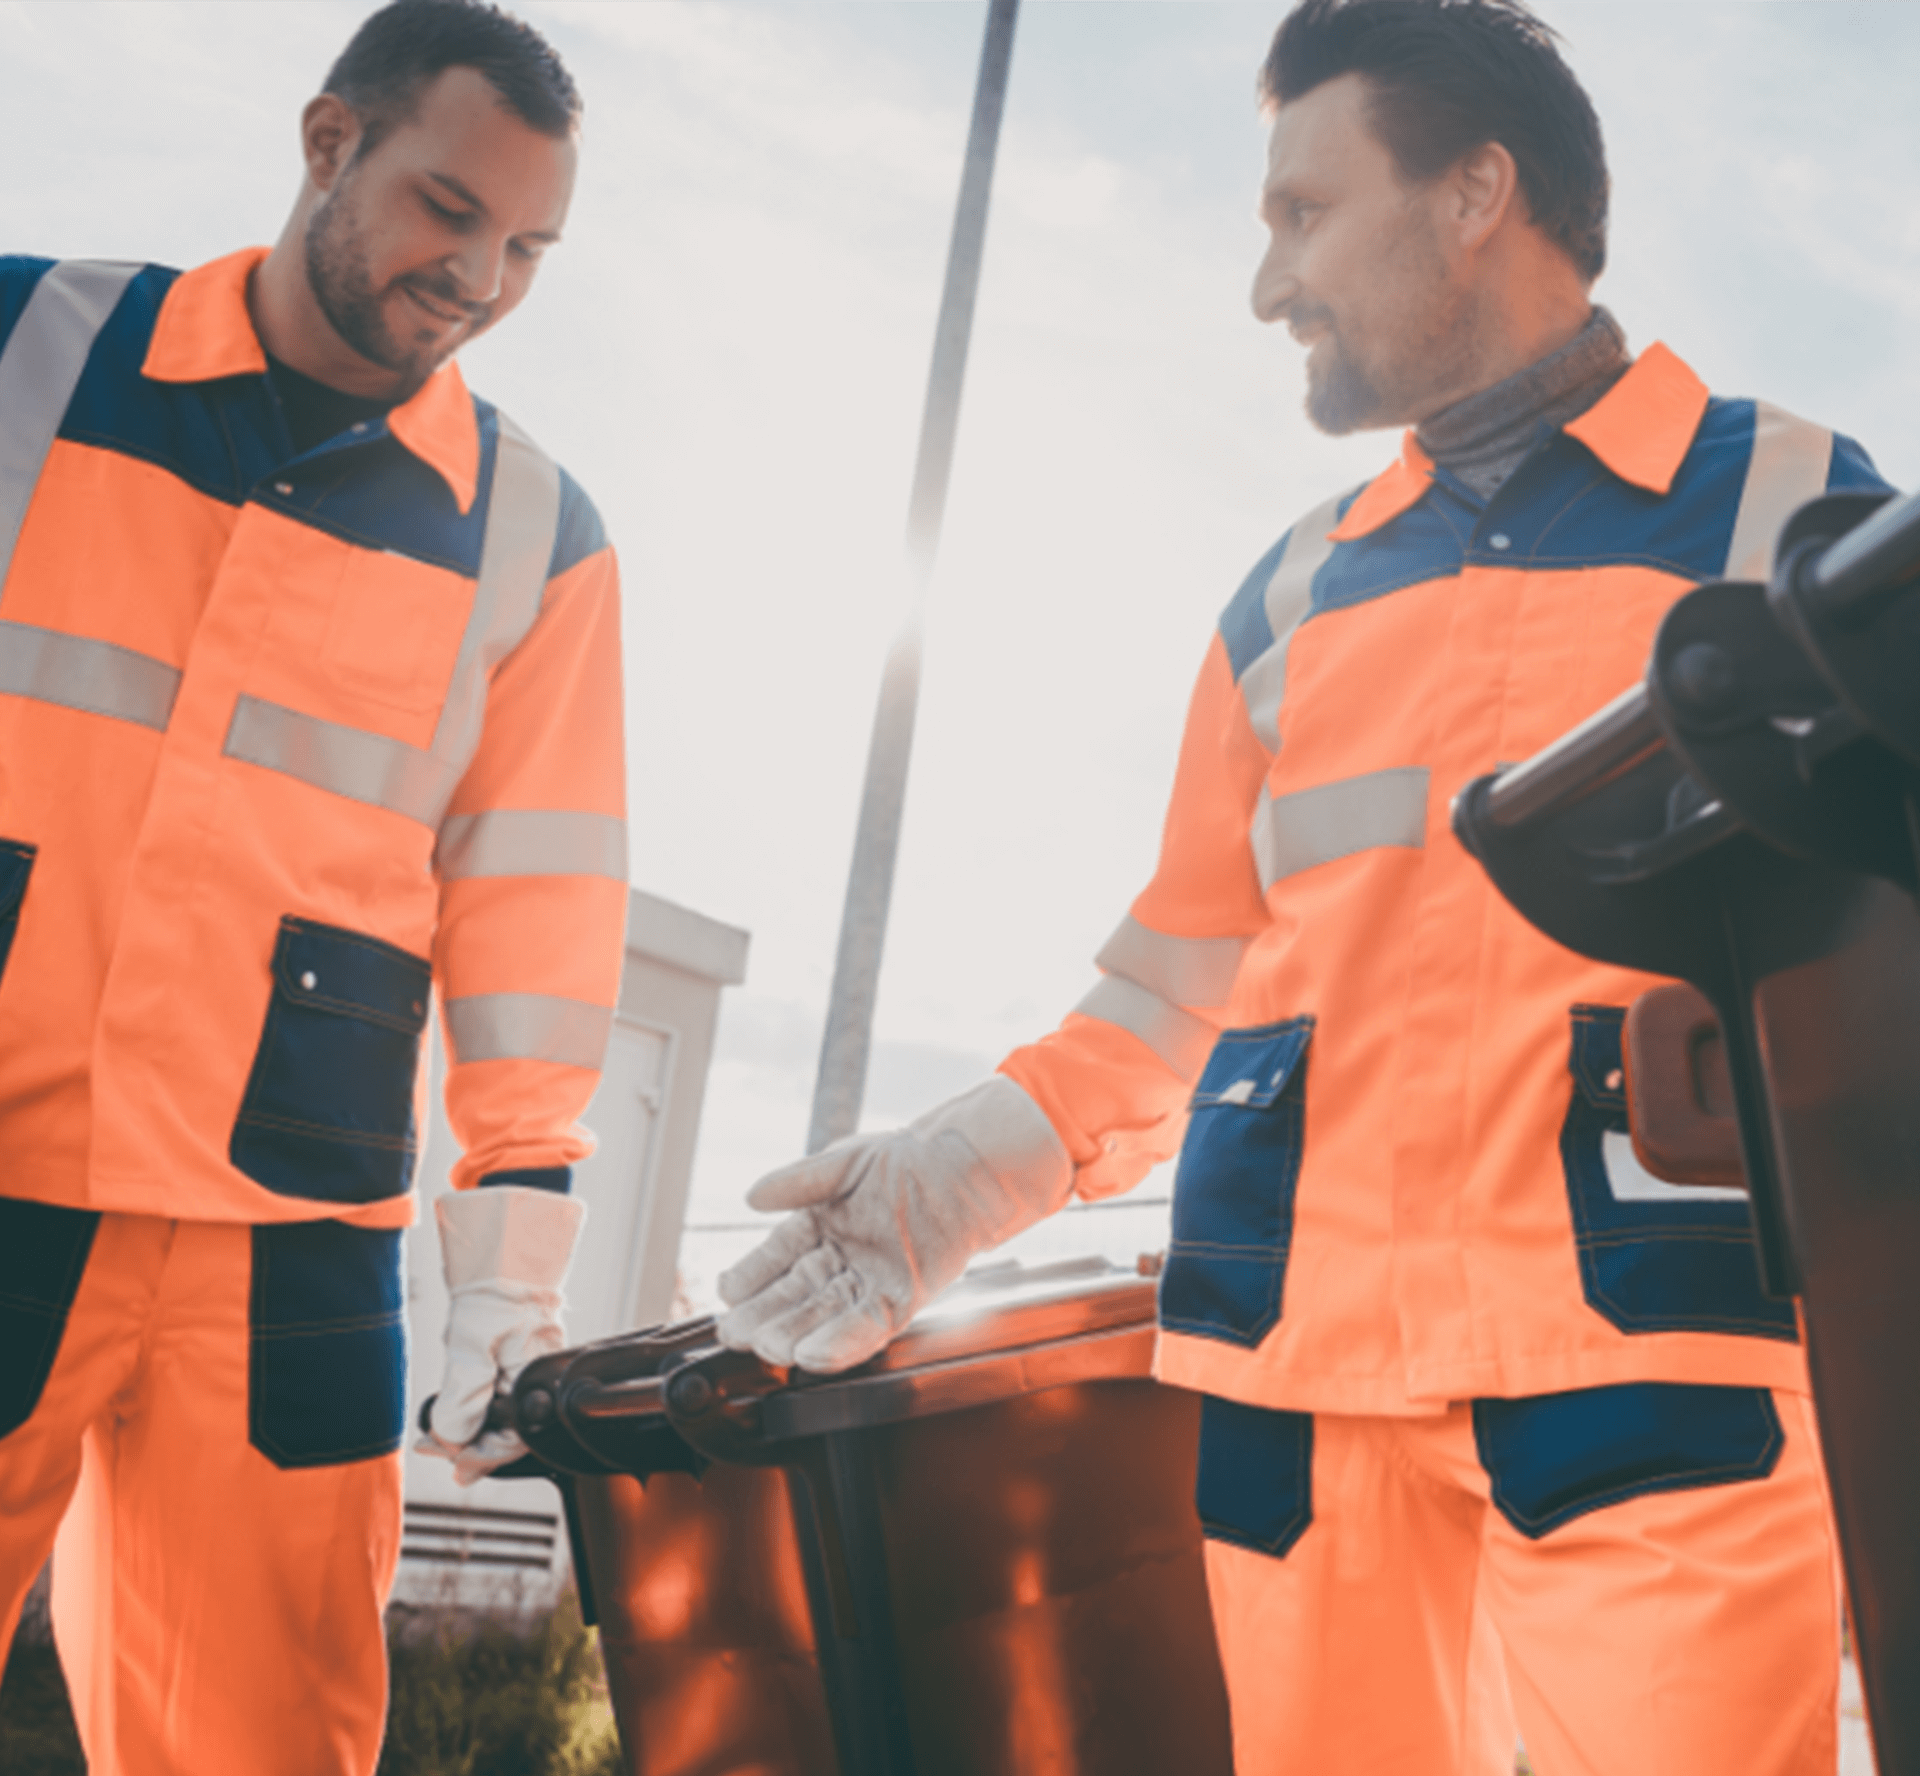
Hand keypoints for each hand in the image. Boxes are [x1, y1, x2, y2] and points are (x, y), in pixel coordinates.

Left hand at [418, 1184, 584, 1485]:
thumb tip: (453, 1438)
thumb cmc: (498, 1290)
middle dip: (467, 1447)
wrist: (505, 1249)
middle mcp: (534, 1379)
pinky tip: (451, 1412)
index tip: (452, 1466)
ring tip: (432, 1439)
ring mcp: (522, 1368)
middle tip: (431, 1451)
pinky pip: (495, 1396)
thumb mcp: (473, 1346)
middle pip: (506, 1432)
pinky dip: (472, 1408)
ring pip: (498, 1415)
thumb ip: (464, 1398)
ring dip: (466, 1430)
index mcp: (535, 1381)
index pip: (516, 1440)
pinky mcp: (511, 1356)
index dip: (480, 1457)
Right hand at [715, 1077, 1070, 1372]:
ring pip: (824, 1318)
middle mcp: (841, 1262)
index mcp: (820, 1228)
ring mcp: (869, 1283)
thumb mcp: (843, 1164)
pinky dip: (841, 1343)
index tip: (726, 1294)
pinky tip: (813, 1355)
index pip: (775, 1258)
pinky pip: (868, 1328)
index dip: (750, 1277)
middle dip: (764, 1317)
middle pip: (794, 1296)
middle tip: (736, 1333)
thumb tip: (751, 1196)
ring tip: (769, 1348)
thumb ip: (798, 1182)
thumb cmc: (904, 1159)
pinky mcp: (902, 1301)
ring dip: (795, 1336)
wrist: (960, 1167)